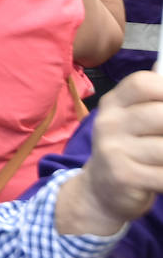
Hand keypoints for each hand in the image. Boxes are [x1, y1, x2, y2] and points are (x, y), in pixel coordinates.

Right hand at [58, 70, 162, 235]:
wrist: (100, 191)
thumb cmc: (126, 150)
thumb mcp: (131, 120)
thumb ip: (150, 98)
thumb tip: (162, 65)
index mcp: (113, 104)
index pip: (143, 83)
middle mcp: (109, 123)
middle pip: (161, 114)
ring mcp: (114, 149)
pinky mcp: (124, 176)